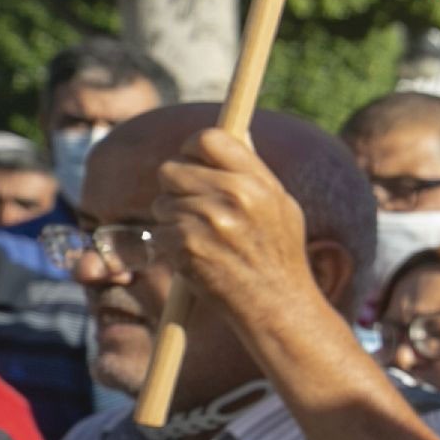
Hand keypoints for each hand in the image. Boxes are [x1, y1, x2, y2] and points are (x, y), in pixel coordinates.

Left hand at [155, 122, 332, 329]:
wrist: (277, 306)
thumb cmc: (280, 256)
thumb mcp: (282, 207)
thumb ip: (252, 170)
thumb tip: (231, 132)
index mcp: (257, 183)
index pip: (207, 139)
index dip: (192, 148)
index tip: (193, 163)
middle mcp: (233, 197)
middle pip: (171, 169)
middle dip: (176, 188)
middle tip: (195, 209)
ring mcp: (207, 222)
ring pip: (162, 203)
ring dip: (173, 220)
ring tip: (204, 240)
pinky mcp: (185, 246)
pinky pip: (158, 232)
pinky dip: (170, 245)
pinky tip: (197, 258)